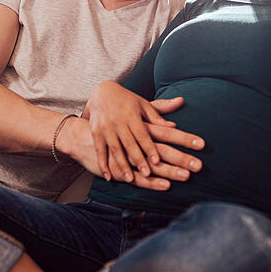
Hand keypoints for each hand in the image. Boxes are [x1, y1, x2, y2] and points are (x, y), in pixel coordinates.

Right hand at [83, 81, 203, 182]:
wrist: (101, 92)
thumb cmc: (127, 100)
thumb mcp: (143, 104)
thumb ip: (158, 116)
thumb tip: (174, 125)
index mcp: (132, 114)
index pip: (143, 134)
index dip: (150, 147)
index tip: (157, 160)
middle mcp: (118, 121)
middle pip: (130, 143)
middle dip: (138, 159)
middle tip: (147, 173)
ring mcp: (106, 128)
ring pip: (115, 149)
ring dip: (122, 164)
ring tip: (130, 179)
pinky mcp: (96, 133)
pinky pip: (100, 150)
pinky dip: (102, 164)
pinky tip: (108, 177)